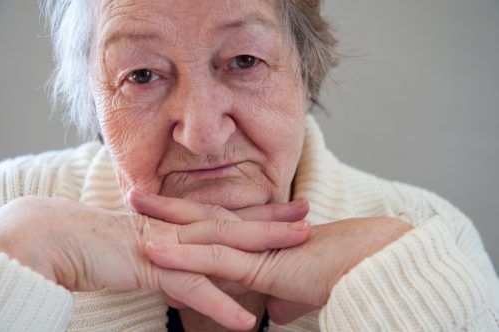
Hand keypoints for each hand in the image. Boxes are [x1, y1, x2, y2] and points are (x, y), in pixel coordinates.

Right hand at [0, 195, 309, 329]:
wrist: (66, 239)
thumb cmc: (106, 245)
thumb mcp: (151, 251)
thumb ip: (177, 260)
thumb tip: (194, 274)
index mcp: (183, 226)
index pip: (230, 216)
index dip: (263, 211)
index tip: (292, 207)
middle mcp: (183, 231)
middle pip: (237, 224)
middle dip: (275, 219)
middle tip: (309, 213)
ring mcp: (172, 248)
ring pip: (224, 246)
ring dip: (263, 247)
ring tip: (299, 247)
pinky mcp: (155, 268)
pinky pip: (192, 289)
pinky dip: (219, 305)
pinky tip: (246, 322)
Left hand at [144, 217, 412, 323]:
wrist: (382, 270)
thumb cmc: (350, 276)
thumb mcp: (307, 293)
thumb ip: (284, 298)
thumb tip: (272, 311)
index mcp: (264, 244)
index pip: (220, 226)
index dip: (191, 216)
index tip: (164, 210)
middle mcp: (258, 241)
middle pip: (205, 218)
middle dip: (169, 206)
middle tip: (137, 192)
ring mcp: (260, 252)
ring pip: (204, 232)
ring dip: (166, 220)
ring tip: (135, 204)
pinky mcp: (266, 269)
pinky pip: (217, 262)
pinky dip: (184, 257)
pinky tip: (154, 251)